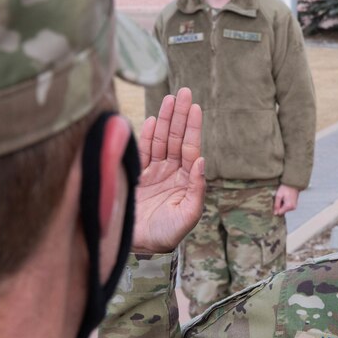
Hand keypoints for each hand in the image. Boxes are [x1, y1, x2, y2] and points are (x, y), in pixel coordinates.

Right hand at [131, 87, 206, 254]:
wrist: (134, 246)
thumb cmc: (164, 235)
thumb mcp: (187, 216)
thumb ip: (197, 190)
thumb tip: (202, 161)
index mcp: (185, 181)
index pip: (190, 149)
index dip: (192, 128)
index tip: (195, 108)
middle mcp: (170, 173)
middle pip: (177, 139)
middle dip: (180, 116)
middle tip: (184, 92)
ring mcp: (152, 173)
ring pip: (160, 140)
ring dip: (165, 120)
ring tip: (170, 98)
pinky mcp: (135, 175)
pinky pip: (142, 151)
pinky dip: (146, 135)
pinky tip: (151, 120)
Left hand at [273, 184, 299, 214]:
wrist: (293, 184)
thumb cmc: (285, 188)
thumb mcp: (278, 196)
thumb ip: (276, 205)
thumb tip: (275, 213)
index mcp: (288, 206)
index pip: (279, 213)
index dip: (276, 209)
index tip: (275, 203)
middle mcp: (292, 208)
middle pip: (282, 211)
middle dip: (279, 206)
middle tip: (279, 199)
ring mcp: (294, 207)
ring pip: (284, 210)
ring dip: (282, 205)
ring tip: (282, 198)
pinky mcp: (294, 205)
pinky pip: (287, 208)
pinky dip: (285, 204)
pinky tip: (285, 199)